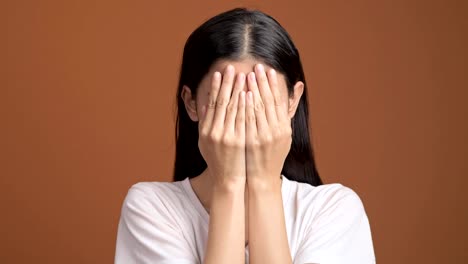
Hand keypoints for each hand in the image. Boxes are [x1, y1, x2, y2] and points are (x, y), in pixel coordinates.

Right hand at [198, 65, 246, 186]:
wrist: (227, 178)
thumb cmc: (217, 159)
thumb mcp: (205, 142)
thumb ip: (206, 123)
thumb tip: (205, 105)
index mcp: (206, 130)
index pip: (211, 104)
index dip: (214, 87)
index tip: (218, 73)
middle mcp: (214, 132)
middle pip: (222, 102)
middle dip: (227, 83)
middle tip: (231, 67)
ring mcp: (227, 137)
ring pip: (233, 109)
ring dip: (238, 90)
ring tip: (242, 74)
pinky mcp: (239, 141)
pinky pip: (243, 119)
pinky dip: (245, 105)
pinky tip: (248, 93)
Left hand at [245, 64, 291, 186]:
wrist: (262, 176)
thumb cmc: (272, 154)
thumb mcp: (284, 133)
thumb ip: (287, 110)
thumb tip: (298, 86)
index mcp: (284, 127)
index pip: (279, 101)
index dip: (274, 85)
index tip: (269, 70)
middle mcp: (276, 131)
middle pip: (269, 102)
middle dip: (263, 83)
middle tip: (258, 66)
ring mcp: (264, 136)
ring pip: (258, 108)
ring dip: (253, 90)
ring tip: (249, 74)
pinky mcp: (252, 141)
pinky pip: (248, 120)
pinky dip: (246, 106)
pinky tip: (243, 94)